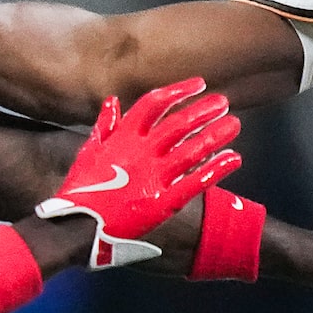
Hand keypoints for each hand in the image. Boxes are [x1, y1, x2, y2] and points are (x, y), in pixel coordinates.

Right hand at [36, 76, 243, 266]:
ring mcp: (154, 178)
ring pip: (193, 150)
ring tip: (235, 124)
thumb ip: (104, 125)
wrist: (77, 228)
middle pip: (179, 124)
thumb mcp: (88, 152)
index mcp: (123, 138)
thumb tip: (113, 100)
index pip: (154, 104)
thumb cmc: (81, 190)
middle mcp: (142, 153)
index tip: (199, 84)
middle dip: (204, 110)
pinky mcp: (163, 203)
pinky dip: (217, 169)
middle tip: (224, 101)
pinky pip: (195, 182)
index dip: (178, 91)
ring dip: (216, 135)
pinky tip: (234, 158)